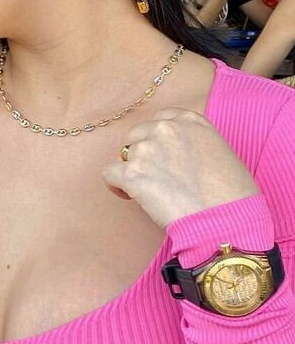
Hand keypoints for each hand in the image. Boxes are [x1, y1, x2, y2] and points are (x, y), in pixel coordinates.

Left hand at [102, 108, 259, 228]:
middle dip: (144, 153)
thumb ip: (195, 142)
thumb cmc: (234, 197)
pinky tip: (129, 195)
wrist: (228, 223)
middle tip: (158, 176)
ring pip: (126, 155)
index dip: (158, 138)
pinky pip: (110, 174)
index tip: (163, 154)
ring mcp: (146, 149)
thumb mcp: (223, 153)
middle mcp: (165, 129)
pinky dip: (116, 185)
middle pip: (139, 134)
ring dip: (135, 170)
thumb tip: (180, 152)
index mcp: (190, 121)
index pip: (161, 119)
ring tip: (151, 191)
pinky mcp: (132, 173)